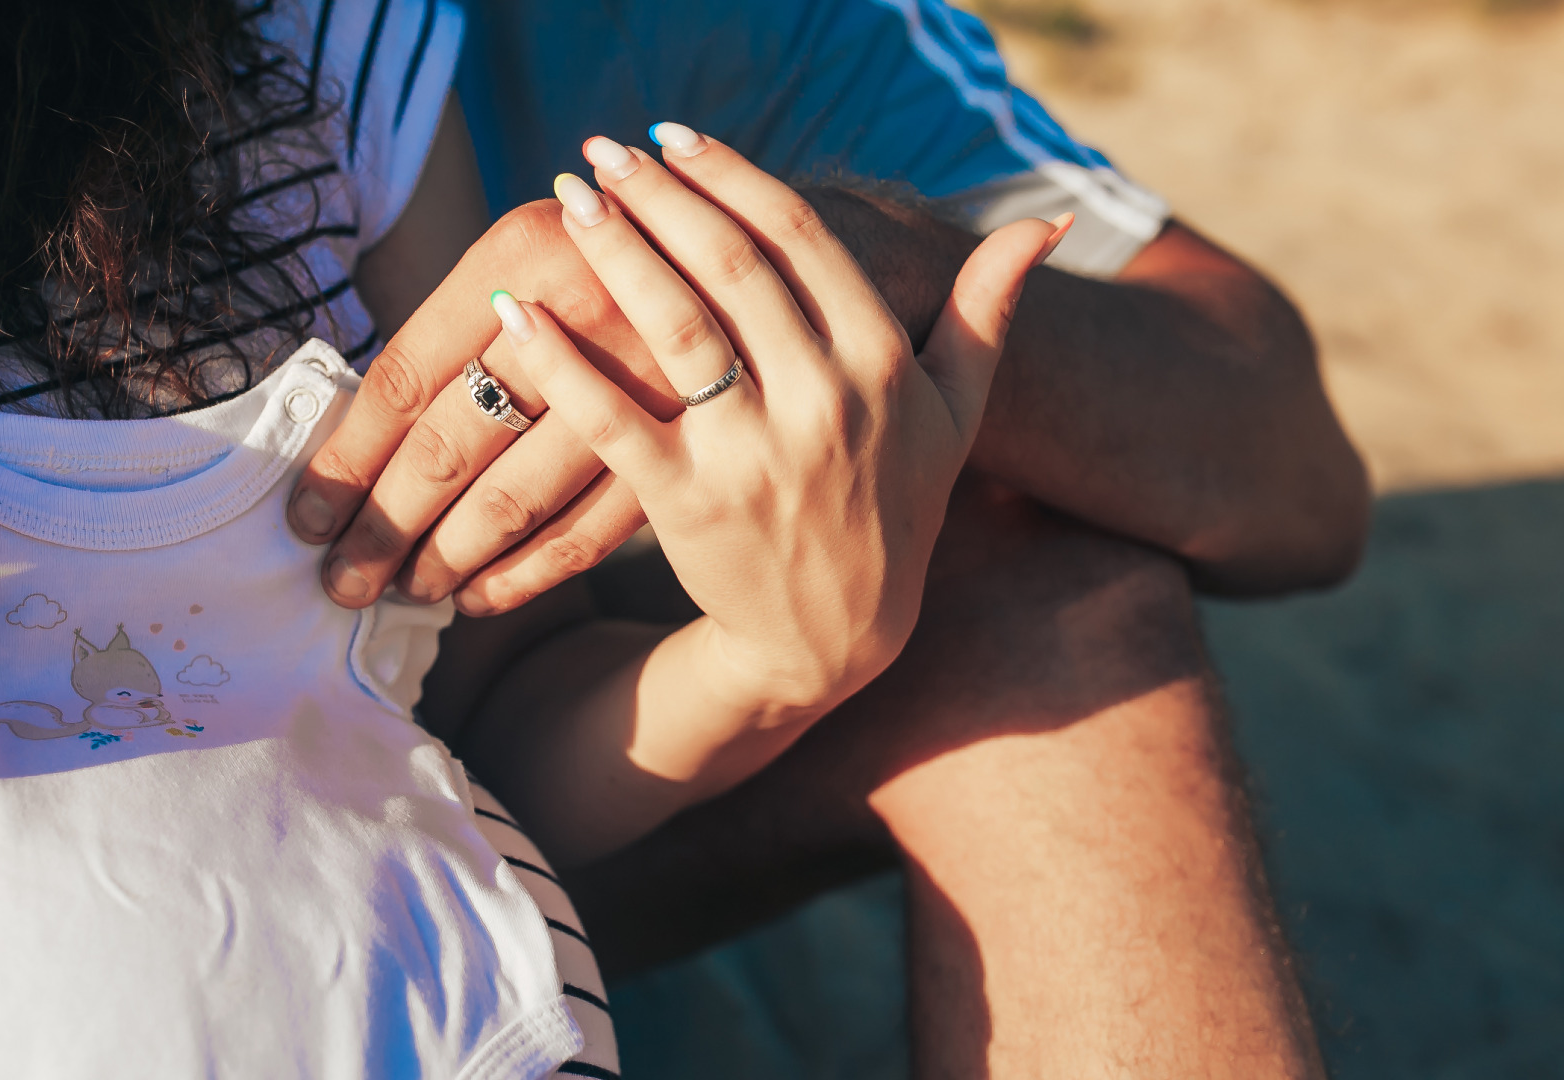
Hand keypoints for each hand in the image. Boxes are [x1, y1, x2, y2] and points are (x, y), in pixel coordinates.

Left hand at [288, 201, 670, 612]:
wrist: (750, 264)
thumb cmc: (611, 258)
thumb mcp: (533, 253)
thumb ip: (458, 330)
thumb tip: (361, 442)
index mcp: (525, 252)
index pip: (405, 377)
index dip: (347, 459)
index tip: (309, 515)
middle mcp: (583, 316)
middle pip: (450, 446)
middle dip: (383, 525)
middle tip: (341, 576)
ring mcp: (641, 389)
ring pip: (513, 500)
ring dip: (446, 558)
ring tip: (403, 589)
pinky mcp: (682, 447)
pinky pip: (587, 534)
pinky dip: (525, 575)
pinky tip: (479, 597)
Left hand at [494, 126, 1066, 703]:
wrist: (836, 640)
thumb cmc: (894, 512)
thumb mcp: (956, 415)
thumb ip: (987, 314)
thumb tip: (1044, 223)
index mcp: (882, 363)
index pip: (802, 239)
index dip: (732, 176)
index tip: (673, 136)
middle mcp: (824, 401)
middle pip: (731, 266)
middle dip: (660, 196)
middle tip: (601, 151)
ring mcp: (756, 455)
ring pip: (675, 325)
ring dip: (614, 249)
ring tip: (567, 198)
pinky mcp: (690, 506)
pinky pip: (615, 418)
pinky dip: (562, 360)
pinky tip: (519, 310)